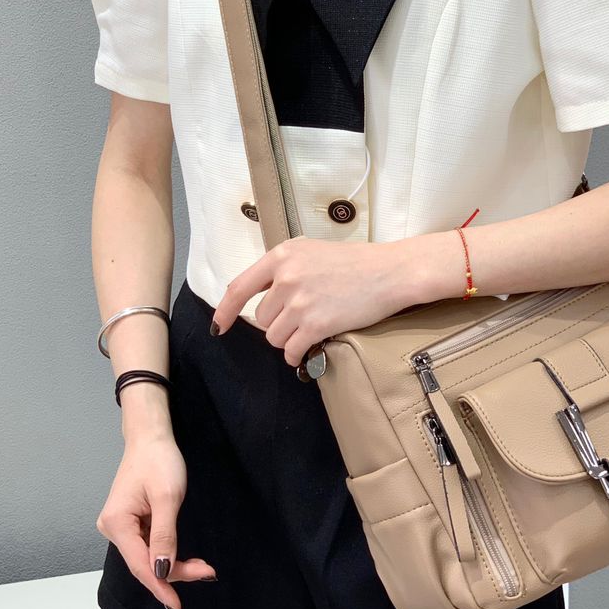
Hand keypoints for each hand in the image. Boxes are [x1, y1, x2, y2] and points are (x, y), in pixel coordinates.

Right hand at [95, 432, 216, 608]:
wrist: (151, 438)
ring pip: (149, 558)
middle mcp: (112, 528)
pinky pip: (149, 548)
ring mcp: (121, 527)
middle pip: (145, 564)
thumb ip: (165, 536)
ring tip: (203, 567)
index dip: (161, 586)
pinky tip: (186, 559)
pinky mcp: (131, 524)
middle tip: (207, 572)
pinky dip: (168, 554)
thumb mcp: (168, 498)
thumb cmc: (159, 460)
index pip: (141, 565)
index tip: (177, 607)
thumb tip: (162, 570)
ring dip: (174, 565)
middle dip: (175, 573)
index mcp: (116, 523)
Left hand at [211, 236, 446, 367]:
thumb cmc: (356, 263)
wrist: (390, 272)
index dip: (225, 311)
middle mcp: (286, 277)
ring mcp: (300, 301)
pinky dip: (297, 356)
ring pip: (275, 337)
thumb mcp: (312, 253)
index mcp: (282, 255)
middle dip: (278, 325)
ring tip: (311, 329)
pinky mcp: (316, 323)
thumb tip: (263, 298)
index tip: (219, 326)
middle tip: (303, 319)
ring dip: (290, 340)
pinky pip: (292, 350)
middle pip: (262, 319)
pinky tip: (307, 351)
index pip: (239, 288)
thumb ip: (285, 270)